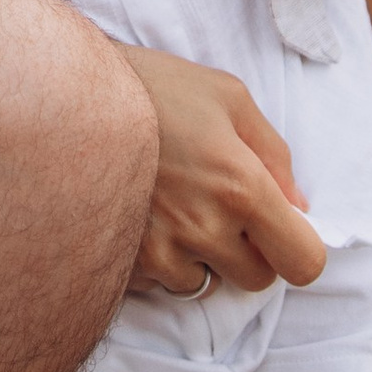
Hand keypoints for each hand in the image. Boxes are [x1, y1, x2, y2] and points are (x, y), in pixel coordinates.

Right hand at [117, 45, 327, 295]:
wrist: (69, 98)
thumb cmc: (154, 88)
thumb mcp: (228, 96)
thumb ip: (273, 153)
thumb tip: (298, 206)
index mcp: (242, 188)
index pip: (302, 262)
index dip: (299, 248)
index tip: (282, 228)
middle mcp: (205, 229)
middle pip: (257, 279)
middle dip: (250, 249)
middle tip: (222, 207)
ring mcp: (161, 252)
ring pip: (206, 283)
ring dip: (202, 257)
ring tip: (175, 208)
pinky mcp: (125, 263)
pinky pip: (161, 283)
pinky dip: (160, 261)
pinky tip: (145, 217)